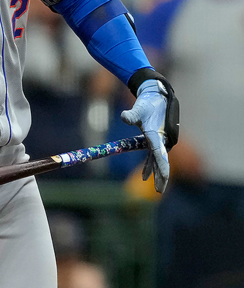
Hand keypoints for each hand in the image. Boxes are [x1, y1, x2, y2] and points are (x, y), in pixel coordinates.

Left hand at [121, 77, 178, 193]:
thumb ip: (131, 115)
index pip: (160, 155)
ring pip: (158, 161)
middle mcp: (162, 140)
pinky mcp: (156, 140)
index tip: (164, 178)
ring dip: (157, 173)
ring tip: (157, 188)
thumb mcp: (139, 109)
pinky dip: (150, 165)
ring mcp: (160, 141)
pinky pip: (154, 156)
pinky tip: (145, 176)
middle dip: (161, 176)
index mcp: (158, 135)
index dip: (162, 168)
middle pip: (161, 162)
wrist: (157, 96)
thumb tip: (123, 117)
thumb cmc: (148, 103)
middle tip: (158, 190)